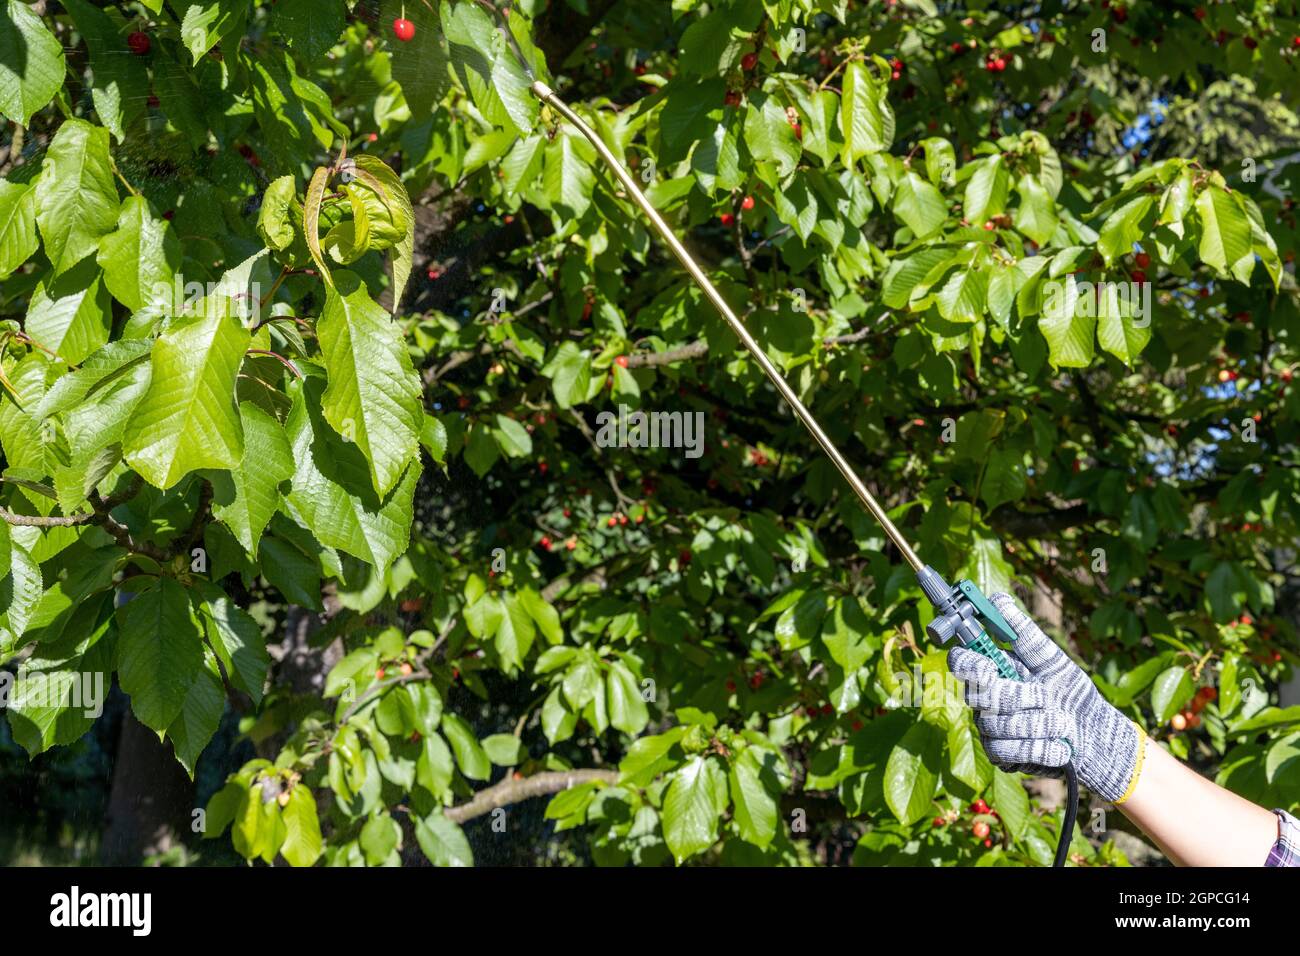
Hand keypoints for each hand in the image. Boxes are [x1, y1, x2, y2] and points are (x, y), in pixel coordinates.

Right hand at [946, 592, 1144, 803]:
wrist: (1096, 737)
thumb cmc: (1072, 693)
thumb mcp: (1053, 661)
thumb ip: (1023, 634)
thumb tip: (996, 599)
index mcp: (993, 672)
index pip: (961, 662)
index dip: (968, 664)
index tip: (990, 666)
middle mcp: (985, 700)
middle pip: (978, 696)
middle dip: (1017, 697)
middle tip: (1045, 695)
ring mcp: (990, 730)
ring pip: (995, 725)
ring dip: (1037, 724)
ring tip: (1063, 723)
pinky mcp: (1001, 756)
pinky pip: (1007, 751)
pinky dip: (1040, 748)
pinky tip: (1060, 747)